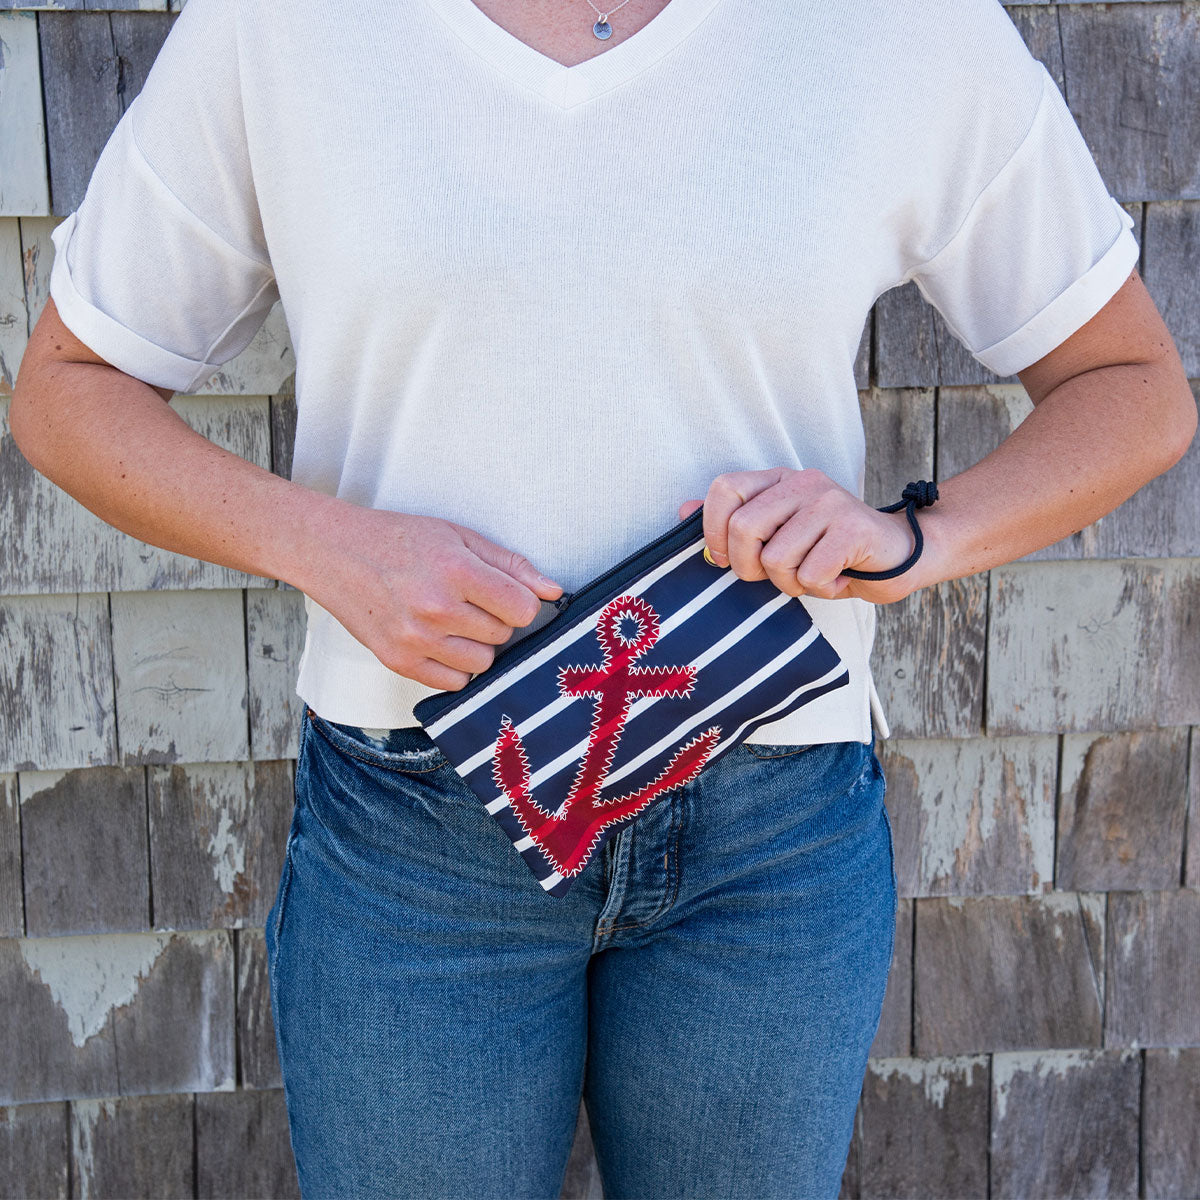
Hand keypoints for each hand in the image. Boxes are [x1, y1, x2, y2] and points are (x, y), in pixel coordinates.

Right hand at [300, 505, 563, 690]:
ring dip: (476, 644)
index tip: (503, 593)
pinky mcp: (398, 661)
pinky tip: (438, 640)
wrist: (334, 552)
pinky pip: (454, 683)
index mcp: (456, 571)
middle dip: (494, 619)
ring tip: (451, 619)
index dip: (519, 601)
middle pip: (503, 635)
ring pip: (483, 663)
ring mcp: (416, 640)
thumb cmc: (398, 539)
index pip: (523, 609)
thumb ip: (510, 564)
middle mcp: (437, 608)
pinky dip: (454, 667)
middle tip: (466, 599)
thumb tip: (554, 591)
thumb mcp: (458, 536)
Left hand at [678, 468, 928, 603]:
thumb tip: (682, 510)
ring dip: (791, 583)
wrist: (897, 555)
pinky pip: (810, 573)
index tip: (723, 559)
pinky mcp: (853, 527)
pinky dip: (820, 588)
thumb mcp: (777, 536)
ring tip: (813, 575)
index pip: (725, 488)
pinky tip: (837, 578)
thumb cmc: (829, 551)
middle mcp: (802, 482)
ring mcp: (829, 502)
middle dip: (750, 568)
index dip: (713, 529)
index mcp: (778, 480)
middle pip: (744, 529)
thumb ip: (732, 522)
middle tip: (774, 576)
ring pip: (776, 558)